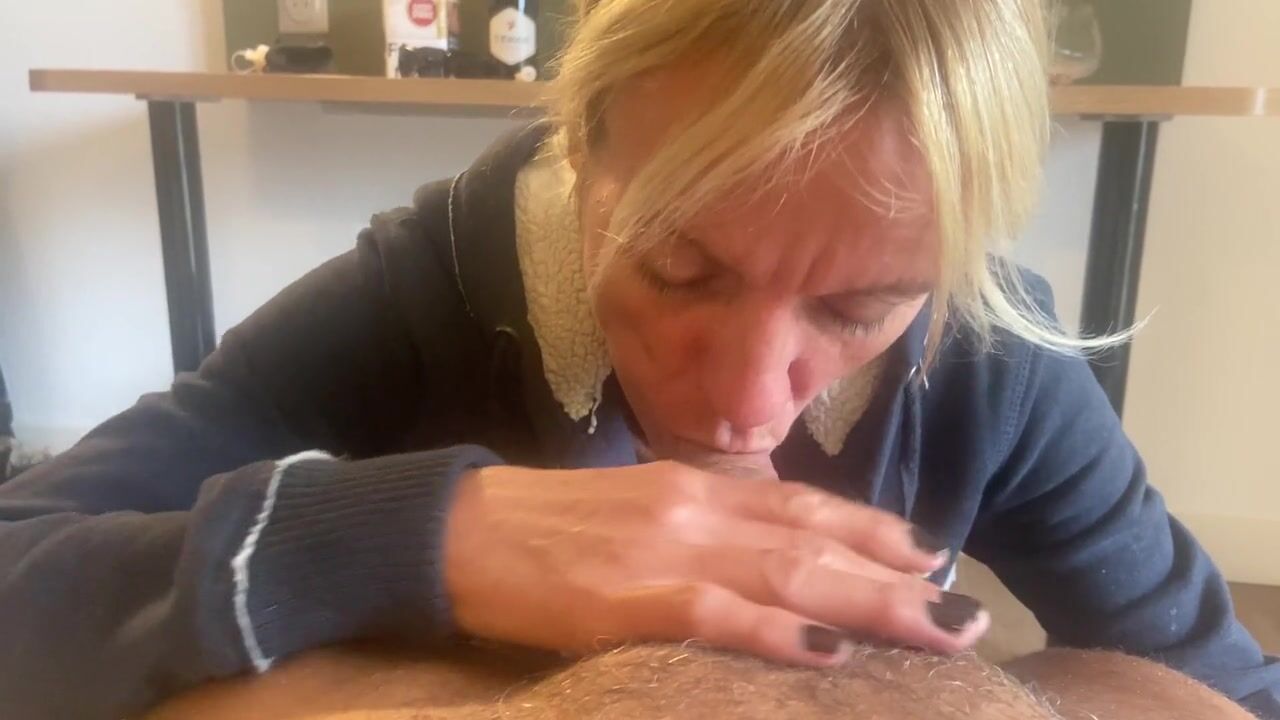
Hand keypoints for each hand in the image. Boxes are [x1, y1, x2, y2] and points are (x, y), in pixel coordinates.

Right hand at [443, 462, 987, 666]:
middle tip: (964, 608)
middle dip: (894, 575)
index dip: (870, 527)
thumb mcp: (632, 506)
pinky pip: (715, 614)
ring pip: (785, 573)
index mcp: (694, 486)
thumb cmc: (541, 523)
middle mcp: (694, 507)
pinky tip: (827, 653)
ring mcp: (664, 550)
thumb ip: (697, 521)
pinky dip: (775, 634)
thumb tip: (755, 549)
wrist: (456, 528)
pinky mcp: (626, 598)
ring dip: (866, 602)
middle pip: (812, 540)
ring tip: (935, 627)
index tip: (927, 552)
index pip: (801, 503)